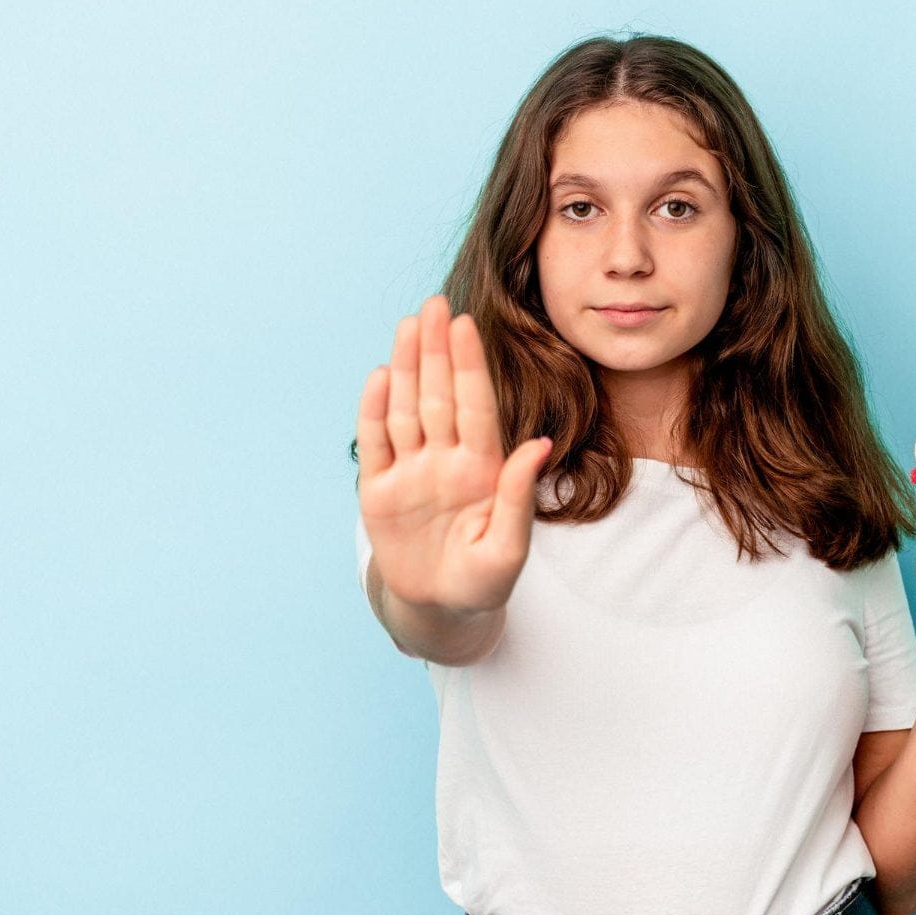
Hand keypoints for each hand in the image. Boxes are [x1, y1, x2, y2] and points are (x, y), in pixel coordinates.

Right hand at [355, 294, 552, 614]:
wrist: (440, 610)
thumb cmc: (482, 583)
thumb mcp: (508, 549)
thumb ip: (519, 496)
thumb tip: (540, 445)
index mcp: (483, 469)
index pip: (476, 407)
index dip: (471, 367)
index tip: (467, 326)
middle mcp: (446, 460)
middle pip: (440, 396)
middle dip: (437, 351)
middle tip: (434, 304)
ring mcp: (411, 471)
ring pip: (408, 409)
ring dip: (408, 367)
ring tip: (409, 325)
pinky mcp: (379, 490)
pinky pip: (377, 442)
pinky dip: (375, 410)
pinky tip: (381, 375)